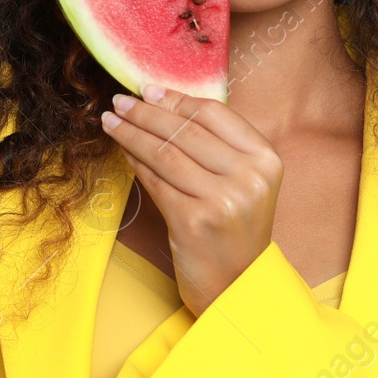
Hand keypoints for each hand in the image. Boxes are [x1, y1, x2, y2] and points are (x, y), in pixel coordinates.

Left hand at [101, 85, 284, 317]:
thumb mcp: (243, 183)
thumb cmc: (234, 230)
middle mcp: (250, 177)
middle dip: (146, 113)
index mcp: (266, 160)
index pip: (215, 114)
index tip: (147, 90)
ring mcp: (223, 199)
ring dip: (133, 134)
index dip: (177, 99)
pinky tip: (123, 152)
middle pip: (186, 130)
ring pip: (166, 153)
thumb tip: (163, 101)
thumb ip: (217, 146)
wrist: (236, 287)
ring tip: (111, 122)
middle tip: (119, 102)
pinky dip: (135, 163)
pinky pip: (156, 181)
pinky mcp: (194, 221)